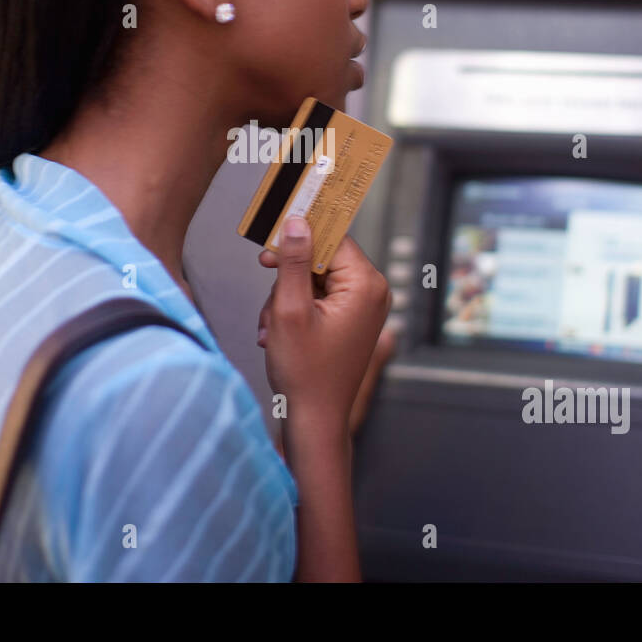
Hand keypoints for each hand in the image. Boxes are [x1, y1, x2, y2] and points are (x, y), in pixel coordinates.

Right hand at [256, 224, 391, 438]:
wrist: (315, 419)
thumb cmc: (305, 372)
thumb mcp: (289, 309)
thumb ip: (293, 261)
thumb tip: (297, 222)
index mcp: (365, 285)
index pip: (331, 238)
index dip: (298, 240)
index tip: (270, 250)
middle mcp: (372, 292)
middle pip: (321, 259)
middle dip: (288, 280)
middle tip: (271, 301)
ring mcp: (363, 307)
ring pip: (313, 280)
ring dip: (286, 299)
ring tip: (273, 328)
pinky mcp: (352, 320)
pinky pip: (319, 299)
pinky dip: (295, 312)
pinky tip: (278, 334)